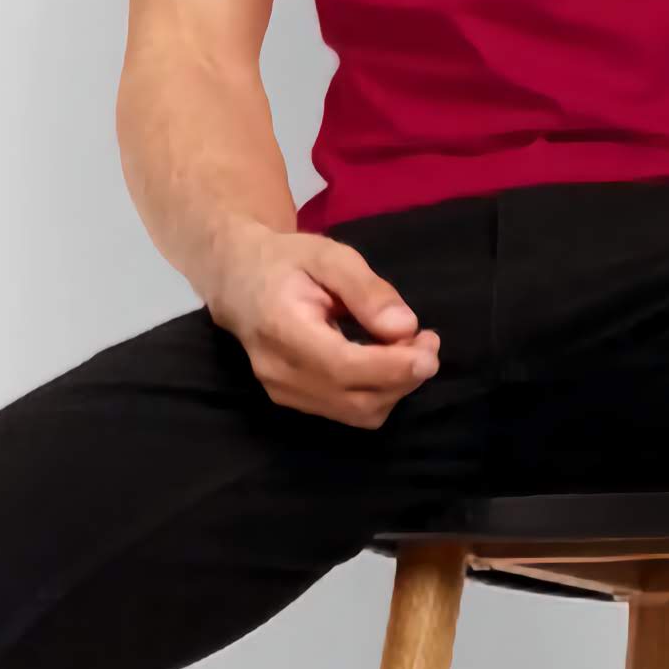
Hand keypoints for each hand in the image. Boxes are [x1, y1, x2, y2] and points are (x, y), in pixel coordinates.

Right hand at [204, 229, 441, 428]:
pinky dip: (378, 392)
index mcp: (281, 328)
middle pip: (356, 399)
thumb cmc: (286, 262)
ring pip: (357, 412)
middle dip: (404, 377)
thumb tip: (405, 327)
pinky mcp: (292, 401)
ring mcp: (283, 392)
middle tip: (428, 341)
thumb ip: (367, 290)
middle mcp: (279, 371)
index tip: (429, 350)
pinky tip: (386, 361)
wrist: (239, 281)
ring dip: (396, 387)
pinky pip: (348, 411)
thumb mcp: (329, 256)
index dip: (393, 367)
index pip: (343, 367)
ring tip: (410, 348)